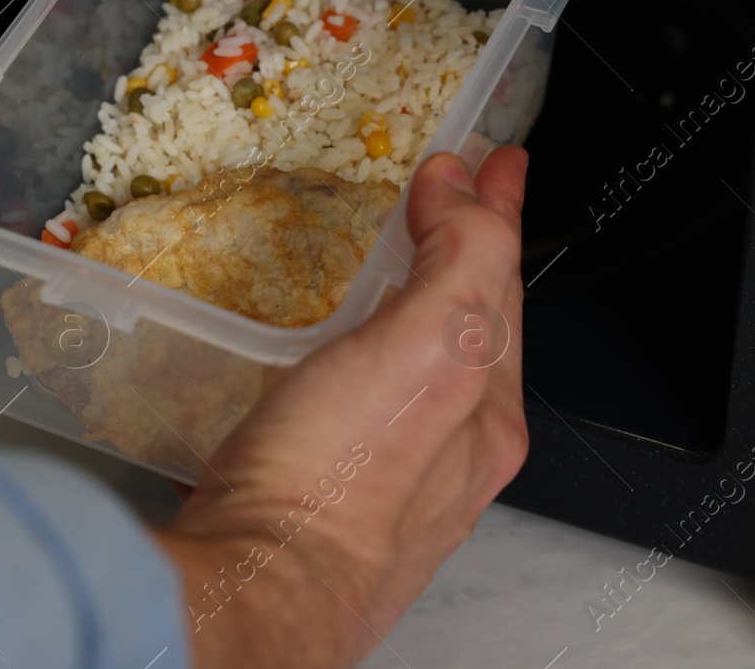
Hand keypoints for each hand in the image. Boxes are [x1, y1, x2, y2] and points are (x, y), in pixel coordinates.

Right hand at [154, 148, 530, 668]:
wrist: (250, 595)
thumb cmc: (330, 486)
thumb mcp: (424, 351)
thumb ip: (459, 262)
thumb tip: (466, 190)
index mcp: (485, 413)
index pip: (504, 281)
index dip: (499, 208)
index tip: (498, 159)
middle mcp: (451, 451)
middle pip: (473, 325)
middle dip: (472, 250)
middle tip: (462, 191)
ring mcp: (392, 475)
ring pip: (422, 363)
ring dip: (422, 294)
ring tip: (410, 252)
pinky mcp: (328, 487)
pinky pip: (370, 396)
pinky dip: (370, 345)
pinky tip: (340, 347)